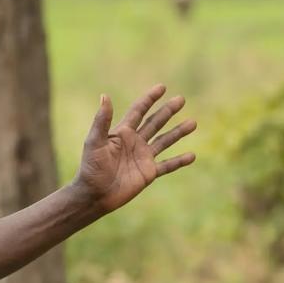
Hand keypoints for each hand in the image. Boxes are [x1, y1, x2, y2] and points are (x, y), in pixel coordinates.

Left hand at [74, 84, 196, 213]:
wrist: (94, 195)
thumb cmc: (91, 168)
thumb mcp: (95, 142)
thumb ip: (102, 121)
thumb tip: (104, 95)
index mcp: (122, 133)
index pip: (139, 111)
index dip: (149, 99)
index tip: (162, 87)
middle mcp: (135, 142)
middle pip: (155, 122)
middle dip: (168, 111)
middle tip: (181, 99)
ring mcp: (143, 157)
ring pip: (164, 141)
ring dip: (178, 132)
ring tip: (193, 123)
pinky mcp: (148, 173)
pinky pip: (167, 165)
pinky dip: (179, 161)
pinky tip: (192, 155)